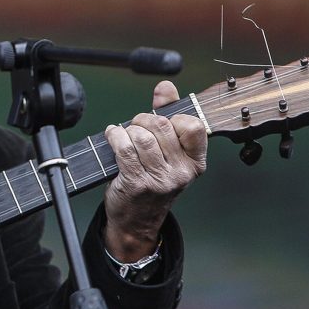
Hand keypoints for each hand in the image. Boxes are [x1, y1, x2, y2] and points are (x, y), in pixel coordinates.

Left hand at [103, 80, 206, 260]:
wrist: (137, 221)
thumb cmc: (151, 181)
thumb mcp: (168, 152)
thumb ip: (168, 116)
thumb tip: (165, 87)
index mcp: (195, 161)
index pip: (193, 125)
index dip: (172, 117)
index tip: (160, 121)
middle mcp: (182, 172)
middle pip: (161, 126)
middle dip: (142, 120)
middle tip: (135, 127)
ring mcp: (161, 179)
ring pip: (141, 136)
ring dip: (127, 131)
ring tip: (124, 136)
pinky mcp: (138, 183)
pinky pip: (125, 148)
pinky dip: (115, 137)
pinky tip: (113, 137)